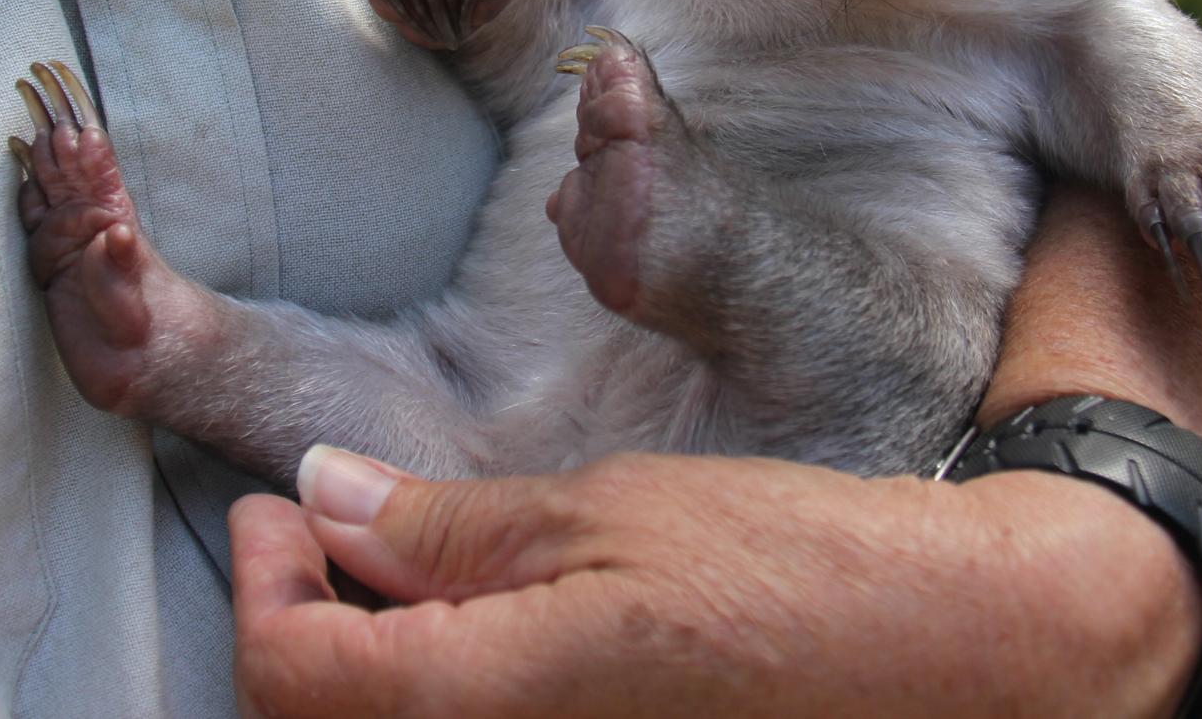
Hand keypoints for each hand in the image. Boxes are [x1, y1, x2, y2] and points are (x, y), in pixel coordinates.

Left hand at [230, 185, 1201, 716]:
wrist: (944, 651)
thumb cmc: (787, 568)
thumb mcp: (605, 512)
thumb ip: (447, 529)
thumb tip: (324, 501)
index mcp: (492, 704)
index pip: (287, 674)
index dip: (257, 582)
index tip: (271, 510)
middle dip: (297, 623)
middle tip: (317, 532)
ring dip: (363, 656)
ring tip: (395, 565)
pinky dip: (440, 684)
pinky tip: (474, 618)